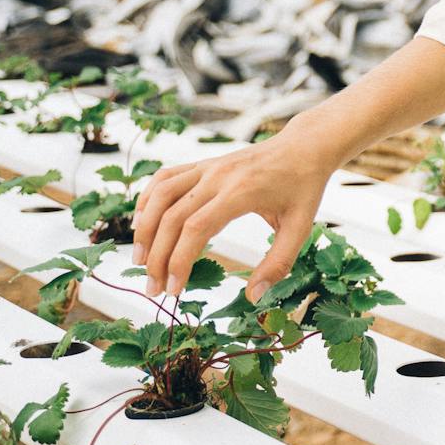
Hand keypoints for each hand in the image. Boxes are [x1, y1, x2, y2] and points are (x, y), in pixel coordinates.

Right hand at [133, 132, 336, 301]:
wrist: (305, 147)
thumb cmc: (304, 188)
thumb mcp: (301, 227)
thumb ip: (278, 263)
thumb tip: (254, 297)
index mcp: (242, 192)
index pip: (197, 228)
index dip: (179, 260)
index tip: (173, 290)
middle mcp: (218, 176)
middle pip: (172, 216)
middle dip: (158, 256)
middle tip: (152, 289)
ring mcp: (208, 166)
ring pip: (161, 194)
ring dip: (144, 228)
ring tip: (139, 261)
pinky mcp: (203, 163)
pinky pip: (165, 178)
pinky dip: (147, 200)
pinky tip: (142, 224)